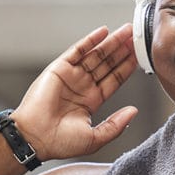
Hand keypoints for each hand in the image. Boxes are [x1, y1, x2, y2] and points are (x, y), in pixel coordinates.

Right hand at [13, 23, 138, 159]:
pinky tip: (104, 31)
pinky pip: (77, 51)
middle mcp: (82, 86)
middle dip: (122, 51)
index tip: (139, 56)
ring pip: (96, 55)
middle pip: (107, 64)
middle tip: (136, 37)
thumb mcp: (96, 138)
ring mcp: (71, 76)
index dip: (127, 67)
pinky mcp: (59, 69)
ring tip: (126, 31)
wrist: (35, 139)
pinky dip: (90, 40)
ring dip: (111, 42)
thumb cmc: (60, 142)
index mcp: (91, 101)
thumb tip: (134, 112)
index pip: (114, 80)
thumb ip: (116, 125)